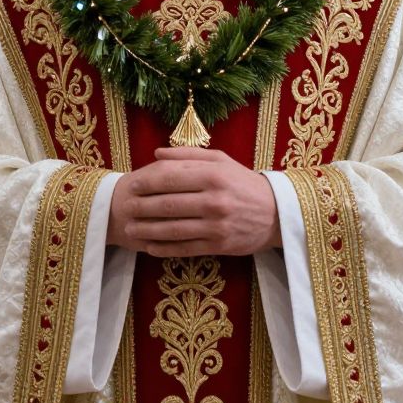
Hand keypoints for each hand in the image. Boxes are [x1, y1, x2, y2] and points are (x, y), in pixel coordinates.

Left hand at [106, 147, 281, 256]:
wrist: (277, 212)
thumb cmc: (243, 182)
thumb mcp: (221, 160)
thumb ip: (188, 155)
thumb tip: (156, 153)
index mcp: (213, 175)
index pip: (170, 178)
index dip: (146, 183)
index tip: (131, 185)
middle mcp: (214, 200)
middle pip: (168, 205)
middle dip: (142, 208)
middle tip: (126, 208)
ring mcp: (216, 225)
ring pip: (173, 229)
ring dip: (147, 230)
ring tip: (130, 229)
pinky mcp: (219, 245)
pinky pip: (185, 248)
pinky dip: (165, 248)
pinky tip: (150, 247)